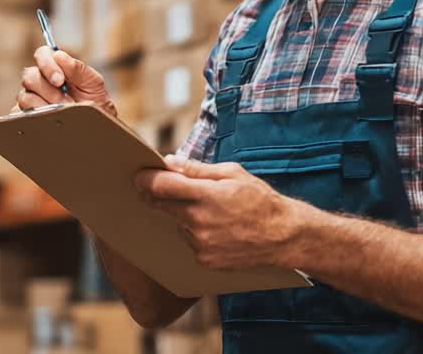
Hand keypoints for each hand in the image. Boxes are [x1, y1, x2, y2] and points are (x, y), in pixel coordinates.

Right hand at [13, 46, 116, 115]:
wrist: (95, 129)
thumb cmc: (95, 103)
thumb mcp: (93, 84)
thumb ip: (78, 68)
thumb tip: (59, 55)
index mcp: (55, 67)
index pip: (42, 54)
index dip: (47, 65)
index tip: (60, 80)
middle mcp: (39, 81)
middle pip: (29, 76)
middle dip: (49, 91)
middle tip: (66, 102)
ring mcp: (31, 99)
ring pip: (25, 97)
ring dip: (46, 106)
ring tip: (63, 114)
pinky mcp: (26, 117)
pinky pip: (21, 115)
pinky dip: (37, 118)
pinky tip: (50, 122)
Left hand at [136, 155, 304, 269]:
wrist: (283, 236)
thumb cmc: (259, 200)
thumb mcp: (232, 174)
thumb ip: (197, 170)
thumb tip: (169, 162)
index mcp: (206, 195)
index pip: (162, 186)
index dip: (146, 179)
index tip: (138, 176)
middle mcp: (199, 221)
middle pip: (162, 206)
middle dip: (157, 195)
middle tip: (159, 188)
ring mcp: (200, 243)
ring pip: (178, 224)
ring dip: (183, 216)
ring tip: (210, 212)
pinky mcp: (204, 260)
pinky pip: (190, 242)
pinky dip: (196, 233)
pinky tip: (216, 229)